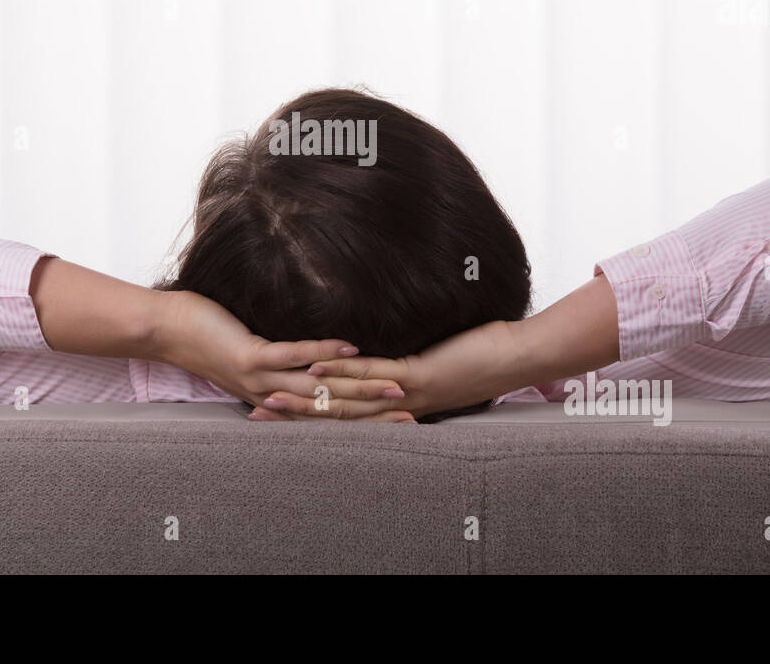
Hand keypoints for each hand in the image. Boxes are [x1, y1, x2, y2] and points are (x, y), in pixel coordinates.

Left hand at [153, 290, 414, 421]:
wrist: (166, 331)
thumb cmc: (208, 338)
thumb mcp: (250, 359)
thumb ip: (277, 365)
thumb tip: (306, 362)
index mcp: (273, 401)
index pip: (325, 417)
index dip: (362, 420)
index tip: (398, 421)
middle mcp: (271, 398)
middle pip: (330, 409)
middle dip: (372, 410)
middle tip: (409, 411)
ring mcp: (261, 380)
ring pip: (319, 388)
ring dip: (359, 384)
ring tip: (393, 385)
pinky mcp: (251, 357)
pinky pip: (293, 355)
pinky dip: (323, 350)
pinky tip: (349, 345)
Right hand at [252, 319, 526, 422]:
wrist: (514, 358)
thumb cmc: (480, 355)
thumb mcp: (434, 362)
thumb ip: (405, 362)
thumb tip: (386, 354)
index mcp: (398, 407)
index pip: (343, 416)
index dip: (306, 416)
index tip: (271, 412)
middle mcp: (396, 407)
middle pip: (335, 415)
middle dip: (293, 414)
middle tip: (255, 411)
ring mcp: (404, 393)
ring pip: (346, 399)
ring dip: (307, 396)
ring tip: (270, 393)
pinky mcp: (415, 375)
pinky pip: (371, 373)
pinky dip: (341, 371)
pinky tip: (315, 366)